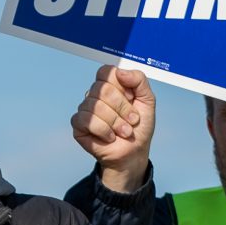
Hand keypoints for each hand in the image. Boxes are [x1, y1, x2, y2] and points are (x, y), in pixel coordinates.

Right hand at [72, 64, 153, 193]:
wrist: (134, 151)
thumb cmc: (140, 126)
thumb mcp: (148, 100)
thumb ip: (139, 80)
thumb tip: (120, 72)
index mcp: (110, 86)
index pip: (106, 72)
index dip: (121, 86)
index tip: (132, 98)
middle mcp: (95, 95)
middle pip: (103, 90)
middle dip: (123, 108)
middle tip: (132, 120)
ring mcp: (85, 109)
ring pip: (96, 106)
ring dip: (115, 122)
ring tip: (124, 131)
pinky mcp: (78, 124)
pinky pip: (87, 120)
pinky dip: (103, 130)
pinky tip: (110, 137)